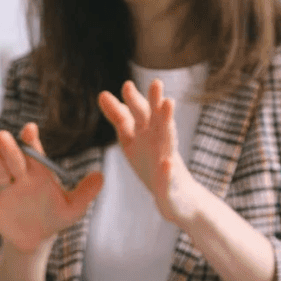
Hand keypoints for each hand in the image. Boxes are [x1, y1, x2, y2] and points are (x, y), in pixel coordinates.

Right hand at [0, 122, 103, 253]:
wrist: (37, 239)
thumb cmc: (55, 218)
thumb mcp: (74, 208)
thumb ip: (86, 192)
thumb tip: (101, 176)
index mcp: (39, 173)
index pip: (34, 153)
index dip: (31, 142)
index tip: (29, 130)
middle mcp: (20, 176)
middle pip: (14, 159)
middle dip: (10, 149)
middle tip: (5, 137)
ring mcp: (5, 190)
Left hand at [98, 79, 198, 227]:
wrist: (177, 198)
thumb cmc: (153, 164)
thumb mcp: (132, 140)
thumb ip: (120, 118)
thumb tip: (102, 94)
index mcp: (146, 133)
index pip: (136, 115)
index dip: (130, 103)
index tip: (123, 87)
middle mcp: (159, 142)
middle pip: (156, 120)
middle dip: (155, 103)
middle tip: (156, 83)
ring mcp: (167, 161)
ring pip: (169, 140)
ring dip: (169, 124)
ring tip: (170, 105)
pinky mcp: (170, 183)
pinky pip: (168, 177)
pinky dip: (168, 171)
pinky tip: (167, 164)